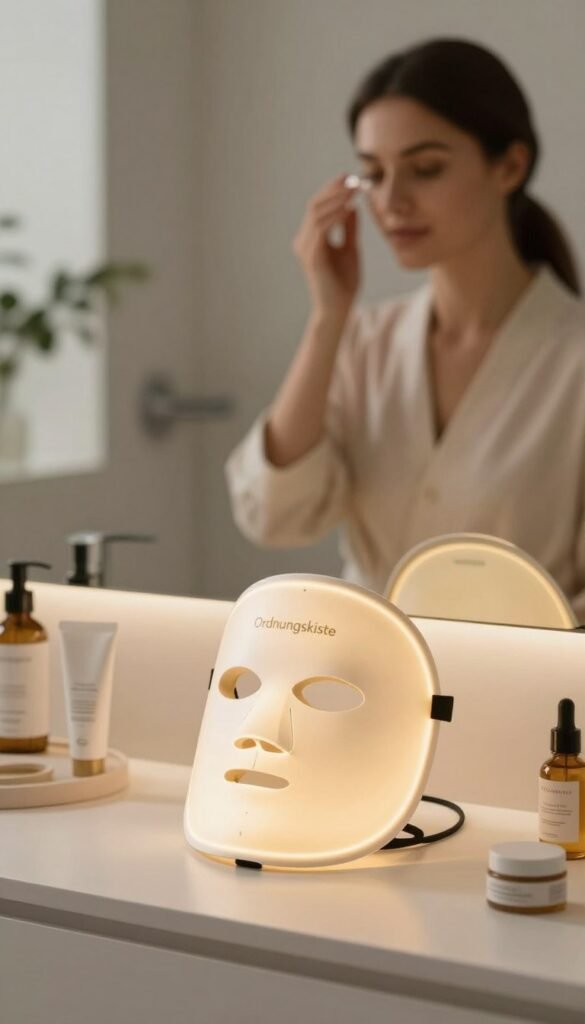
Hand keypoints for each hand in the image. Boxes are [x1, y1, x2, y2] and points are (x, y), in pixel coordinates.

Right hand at [292, 175, 360, 317]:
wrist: (339, 309)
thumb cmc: (344, 283)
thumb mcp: (350, 249)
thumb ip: (348, 228)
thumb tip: (351, 205)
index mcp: (312, 238)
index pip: (319, 206)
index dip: (333, 190)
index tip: (351, 178)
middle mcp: (304, 240)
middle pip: (315, 205)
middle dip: (334, 189)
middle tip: (352, 178)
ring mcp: (305, 248)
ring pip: (316, 213)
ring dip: (335, 198)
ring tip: (353, 188)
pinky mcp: (311, 257)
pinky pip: (321, 228)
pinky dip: (334, 215)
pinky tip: (348, 207)